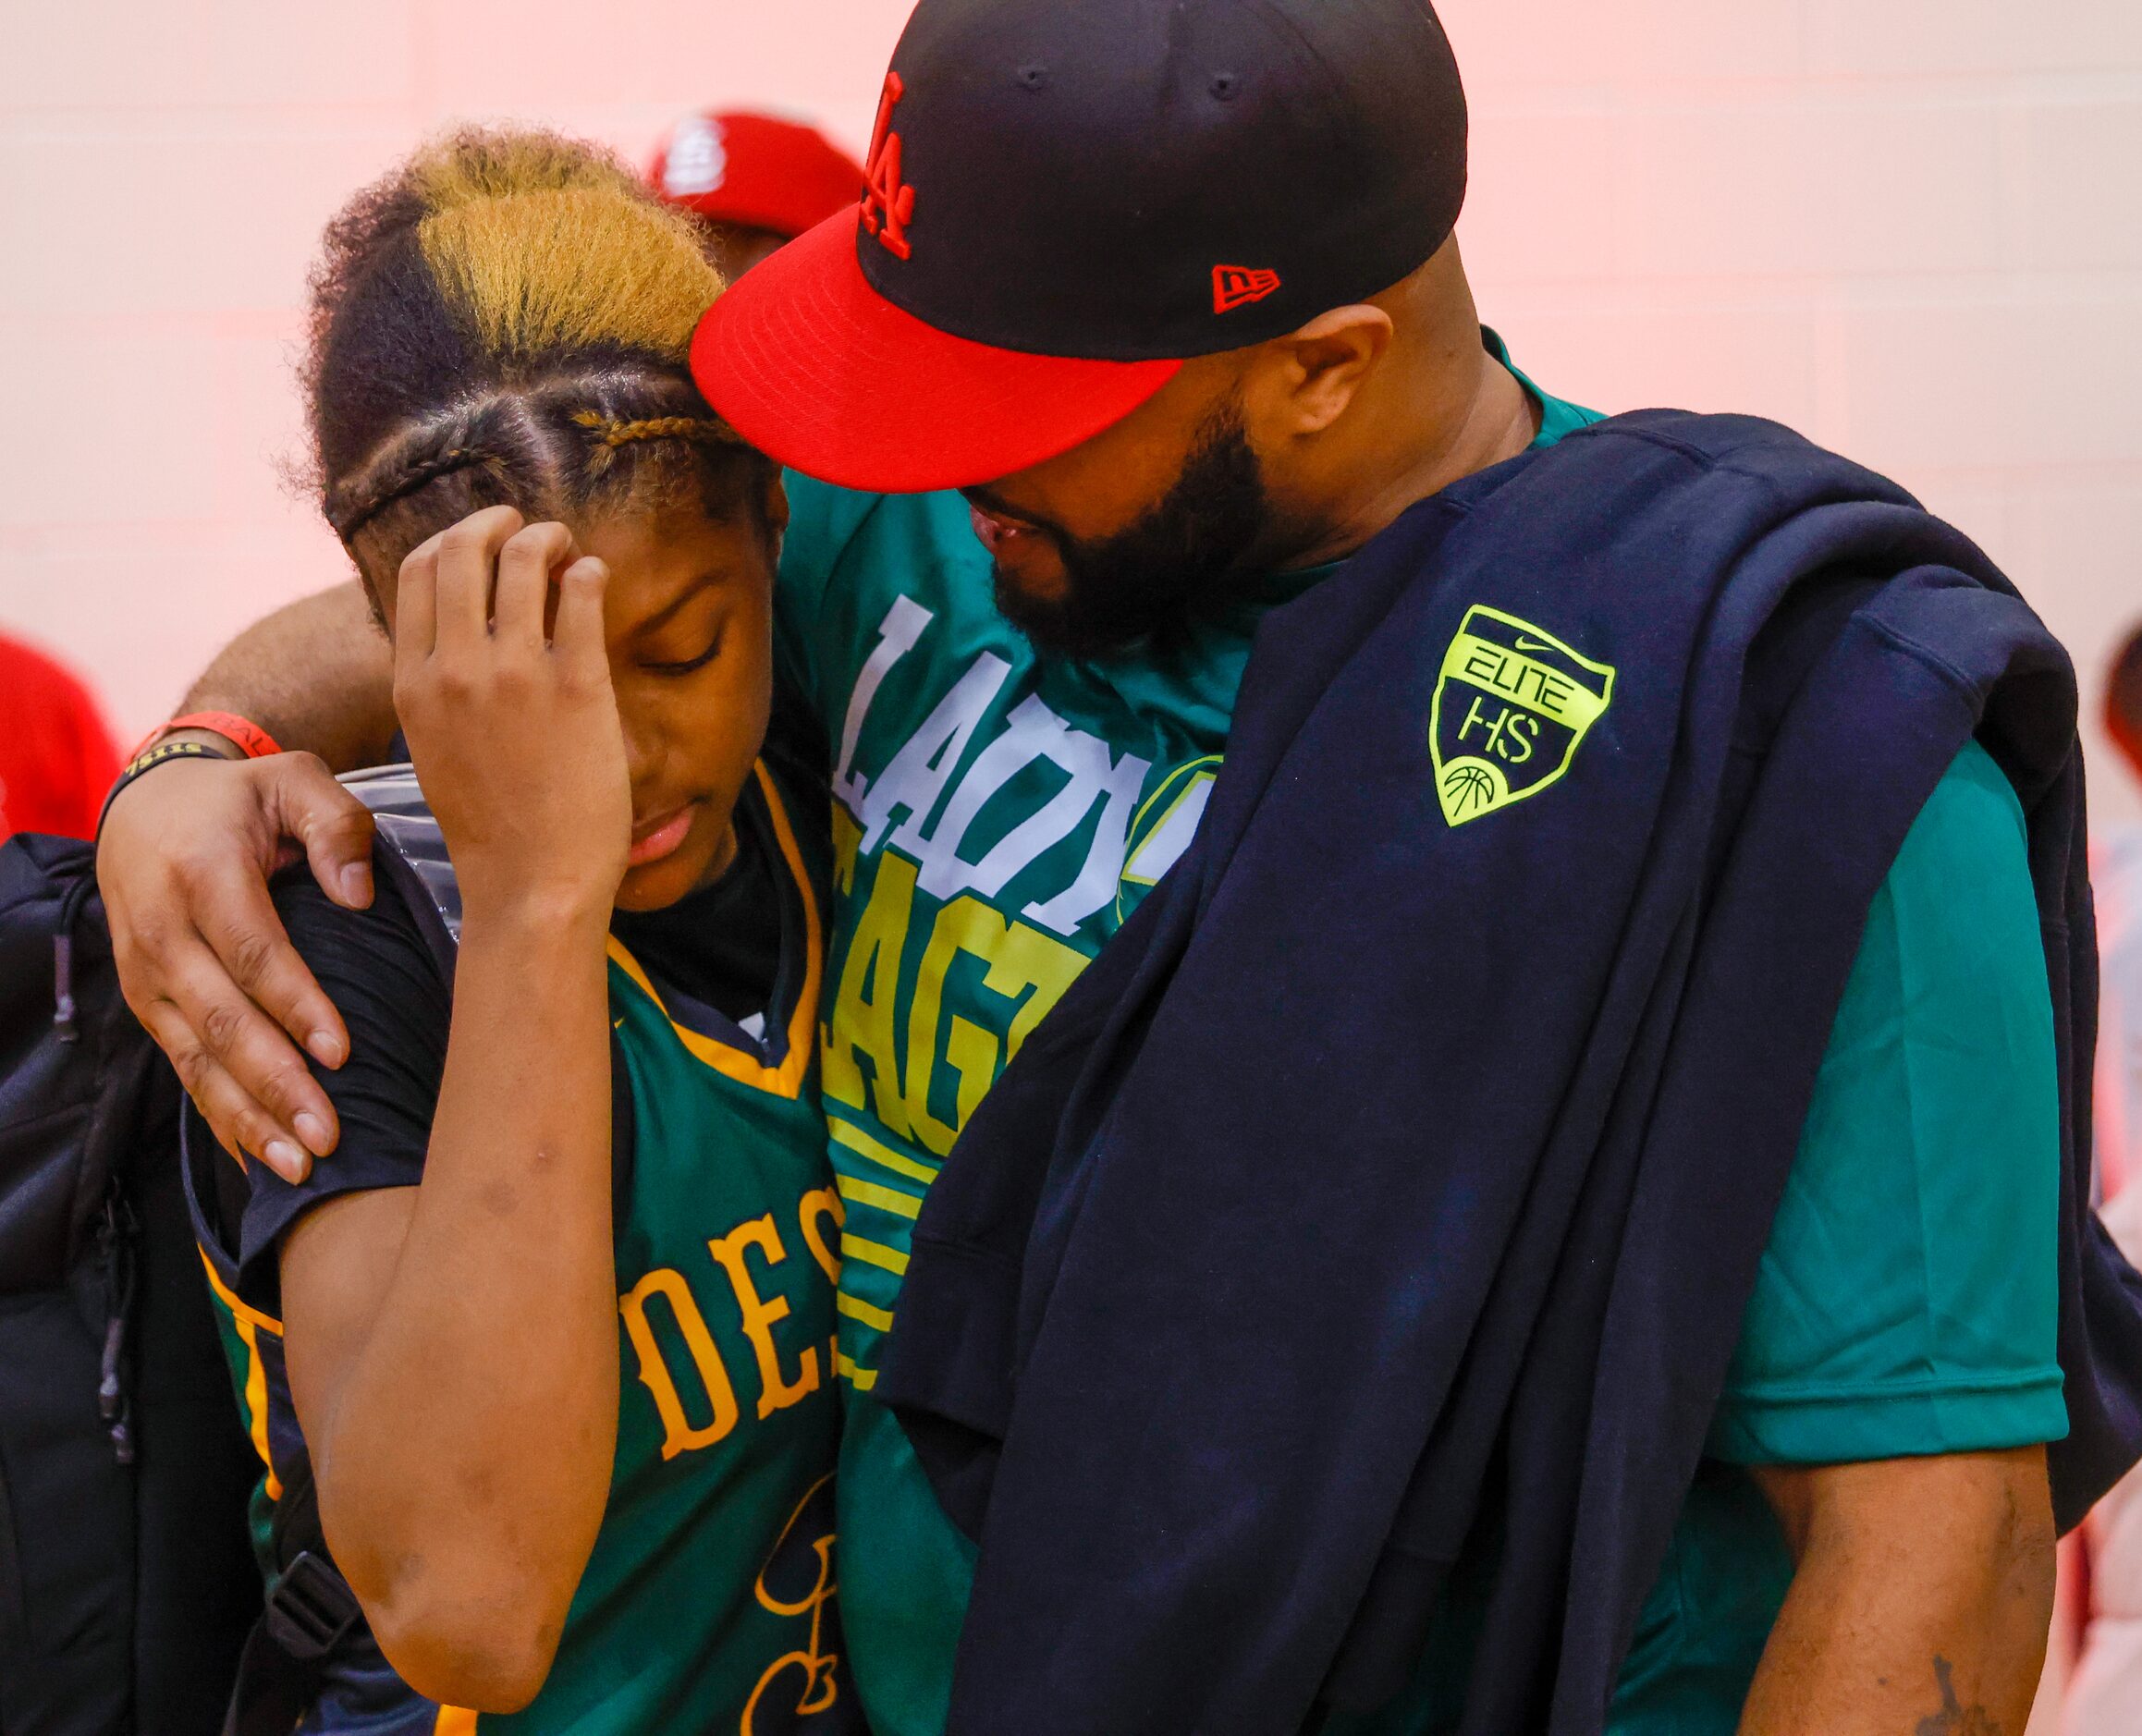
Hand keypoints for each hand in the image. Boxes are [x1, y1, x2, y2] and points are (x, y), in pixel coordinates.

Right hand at [100, 748, 376, 1181]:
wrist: (147, 804)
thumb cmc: (241, 798)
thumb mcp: (295, 779)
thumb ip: (336, 823)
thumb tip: (359, 894)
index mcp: (201, 874)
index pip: (254, 952)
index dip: (296, 1006)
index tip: (341, 1053)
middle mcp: (161, 931)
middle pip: (221, 1019)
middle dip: (275, 1084)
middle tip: (327, 1136)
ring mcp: (147, 975)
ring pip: (195, 1057)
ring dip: (247, 1116)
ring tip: (298, 1165)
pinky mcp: (147, 1004)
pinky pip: (183, 1066)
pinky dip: (220, 1115)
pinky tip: (258, 1156)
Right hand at [393, 508, 630, 919]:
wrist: (532, 884)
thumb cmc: (492, 825)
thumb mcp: (435, 746)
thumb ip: (439, 685)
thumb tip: (464, 629)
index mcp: (412, 682)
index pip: (416, 570)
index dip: (452, 538)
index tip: (482, 539)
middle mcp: (457, 668)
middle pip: (464, 547)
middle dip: (499, 522)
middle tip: (531, 529)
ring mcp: (516, 674)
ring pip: (526, 557)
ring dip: (551, 539)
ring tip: (570, 553)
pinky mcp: (577, 686)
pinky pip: (582, 592)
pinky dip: (591, 571)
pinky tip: (596, 582)